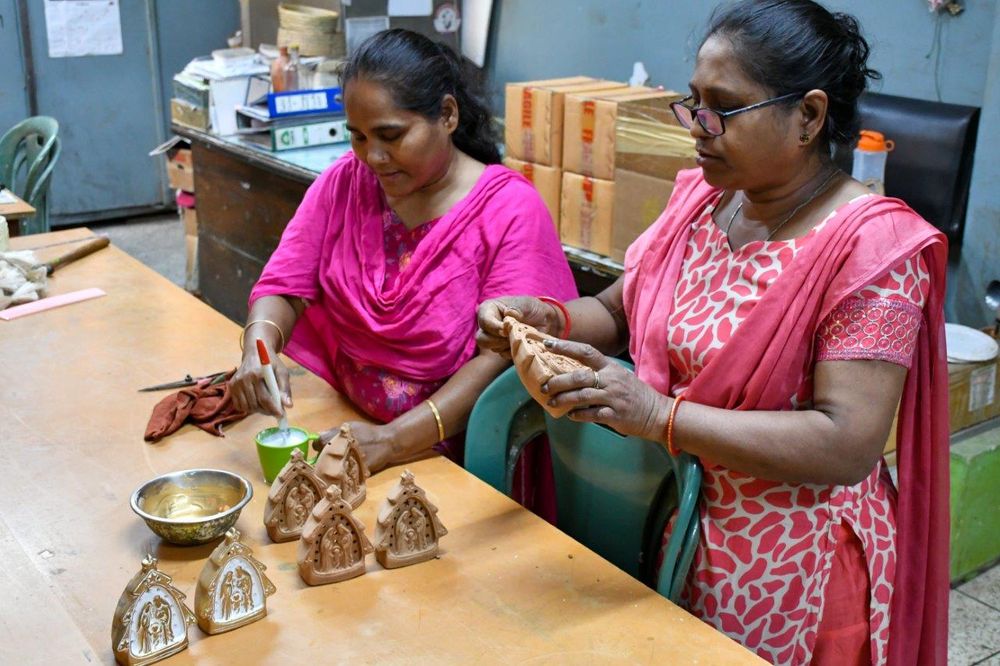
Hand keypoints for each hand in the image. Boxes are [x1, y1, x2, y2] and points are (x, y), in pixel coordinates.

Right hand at [229, 350, 292, 416]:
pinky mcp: (231, 387)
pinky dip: (248, 408)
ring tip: (266, 405)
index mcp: (256, 373)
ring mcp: (235, 383)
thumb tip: (288, 406)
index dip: (273, 409)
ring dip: (258, 410)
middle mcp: (243, 379)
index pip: (264, 398)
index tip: (281, 415)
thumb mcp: (282, 372)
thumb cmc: (271, 363)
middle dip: (267, 411)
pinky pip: (239, 406)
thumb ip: (285, 388)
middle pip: (255, 404)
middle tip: (275, 411)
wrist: (254, 354)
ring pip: (247, 407)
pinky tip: (256, 402)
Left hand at [318, 421, 397, 473]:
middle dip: (325, 459)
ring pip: (330, 470)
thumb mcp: (350, 426)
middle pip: (321, 458)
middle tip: (334, 458)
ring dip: (333, 469)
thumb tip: (319, 436)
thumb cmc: (368, 432)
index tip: (326, 448)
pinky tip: (348, 472)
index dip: (320, 446)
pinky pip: (342, 477)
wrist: (387, 442)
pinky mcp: (351, 473)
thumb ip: (333, 431)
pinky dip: (343, 476)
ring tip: (340, 467)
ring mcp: (342, 463)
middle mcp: (335, 451)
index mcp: (333, 438)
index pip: (316, 444)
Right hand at [477, 296, 563, 356]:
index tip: (506, 331)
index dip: (494, 327)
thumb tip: (508, 314)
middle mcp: (488, 324)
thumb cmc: (533, 308)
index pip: (484, 321)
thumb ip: (516, 309)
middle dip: (497, 340)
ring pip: (492, 348)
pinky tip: (522, 344)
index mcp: (489, 309)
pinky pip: (503, 355)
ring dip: (507, 345)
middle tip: (512, 337)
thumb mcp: (526, 304)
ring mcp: (494, 338)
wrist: (544, 320)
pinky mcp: (502, 348)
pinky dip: (513, 351)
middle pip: (482, 339)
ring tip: (521, 337)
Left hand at [540, 339, 669, 440]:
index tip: (546, 344)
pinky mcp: (615, 415)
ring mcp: (613, 397)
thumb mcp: (619, 376)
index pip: (585, 351)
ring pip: (582, 395)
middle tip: (544, 386)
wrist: (657, 413)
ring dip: (563, 399)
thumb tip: (571, 374)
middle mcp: (611, 379)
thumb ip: (599, 373)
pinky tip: (570, 415)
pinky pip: (591, 414)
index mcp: (611, 367)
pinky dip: (578, 415)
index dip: (565, 347)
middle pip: (579, 376)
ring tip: (552, 402)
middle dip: (558, 381)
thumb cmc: (634, 394)